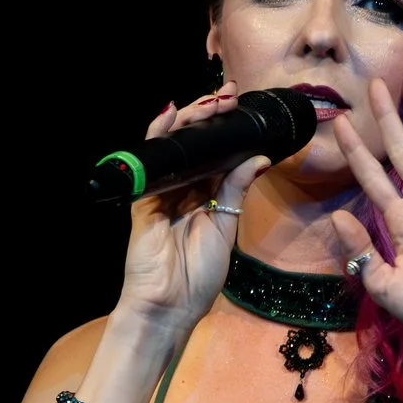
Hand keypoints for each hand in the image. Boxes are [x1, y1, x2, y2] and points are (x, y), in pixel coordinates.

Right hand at [116, 83, 271, 341]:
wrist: (169, 306)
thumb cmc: (199, 276)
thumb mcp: (226, 227)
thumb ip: (236, 190)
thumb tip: (259, 157)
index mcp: (206, 198)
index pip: (217, 155)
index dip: (227, 130)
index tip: (240, 106)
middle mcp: (184, 190)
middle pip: (196, 146)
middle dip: (210, 117)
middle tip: (227, 96)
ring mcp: (162, 192)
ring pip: (175, 147)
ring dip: (190, 120)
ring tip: (209, 101)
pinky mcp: (143, 198)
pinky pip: (150, 162)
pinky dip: (158, 136)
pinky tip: (169, 114)